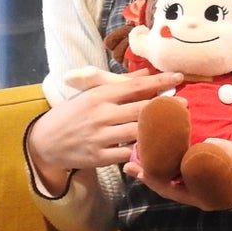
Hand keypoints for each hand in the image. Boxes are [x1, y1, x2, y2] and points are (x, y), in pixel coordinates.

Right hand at [27, 68, 181, 190]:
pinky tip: (157, 149)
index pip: (135, 86)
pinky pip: (127, 155)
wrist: (45, 141)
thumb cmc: (72, 114)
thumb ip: (120, 84)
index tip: (178, 77)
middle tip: (186, 104)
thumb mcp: (91, 94)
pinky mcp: (99, 157)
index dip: (159, 82)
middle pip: (141, 109)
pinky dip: (142, 152)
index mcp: (100, 95)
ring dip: (158, 130)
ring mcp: (100, 136)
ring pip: (137, 132)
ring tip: (176, 127)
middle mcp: (101, 114)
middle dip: (166, 106)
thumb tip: (146, 73)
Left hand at [126, 138, 231, 209]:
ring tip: (135, 154)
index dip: (156, 182)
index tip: (141, 171)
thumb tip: (212, 142)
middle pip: (166, 184)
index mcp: (205, 196)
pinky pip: (178, 168)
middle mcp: (197, 193)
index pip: (173, 191)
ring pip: (170, 176)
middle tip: (128, 163)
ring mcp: (197, 184)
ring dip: (153, 166)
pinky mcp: (198, 173)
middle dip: (147, 174)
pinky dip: (167, 159)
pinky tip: (157, 148)